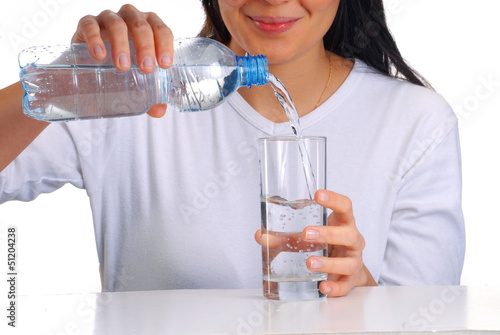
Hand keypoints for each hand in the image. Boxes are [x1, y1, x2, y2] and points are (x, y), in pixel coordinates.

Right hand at [71, 4, 172, 116]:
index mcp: (148, 28)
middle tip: (146, 68)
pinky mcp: (86, 24)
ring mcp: (107, 19)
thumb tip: (159, 111)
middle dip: (145, 46)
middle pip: (141, 25)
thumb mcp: (137, 81)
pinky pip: (90, 26)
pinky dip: (95, 39)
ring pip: (117, 24)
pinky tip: (99, 55)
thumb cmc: (120, 69)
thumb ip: (151, 96)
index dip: (165, 44)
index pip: (161, 30)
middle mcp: (130, 19)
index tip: (164, 65)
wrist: (88, 69)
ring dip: (122, 44)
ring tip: (123, 66)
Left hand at [256, 189, 376, 296]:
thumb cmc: (328, 246)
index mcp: (343, 223)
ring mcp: (354, 261)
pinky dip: (335, 287)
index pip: (345, 206)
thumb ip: (285, 236)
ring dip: (329, 263)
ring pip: (349, 262)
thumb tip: (261, 236)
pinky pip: (346, 286)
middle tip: (306, 233)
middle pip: (349, 234)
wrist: (347, 271)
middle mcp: (352, 240)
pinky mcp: (350, 281)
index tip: (318, 194)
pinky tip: (322, 286)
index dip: (334, 199)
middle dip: (328, 234)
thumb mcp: (308, 237)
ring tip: (310, 262)